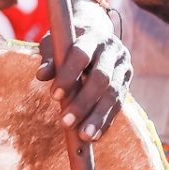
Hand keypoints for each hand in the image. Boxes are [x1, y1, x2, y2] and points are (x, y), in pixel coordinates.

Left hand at [37, 0, 131, 140]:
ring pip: (114, 94)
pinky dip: (107, 121)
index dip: (68, 75)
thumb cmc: (67, 41)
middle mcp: (113, 50)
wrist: (94, 32)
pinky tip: (95, 137)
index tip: (54, 95)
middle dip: (83, 103)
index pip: (81, 55)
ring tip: (84, 137)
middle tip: (66, 123)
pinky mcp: (127, 81)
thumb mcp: (56, 44)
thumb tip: (41, 75)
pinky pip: (119, 105)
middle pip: (101, 78)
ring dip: (98, 117)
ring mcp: (123, 66)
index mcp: (93, 35)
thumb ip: (50, 58)